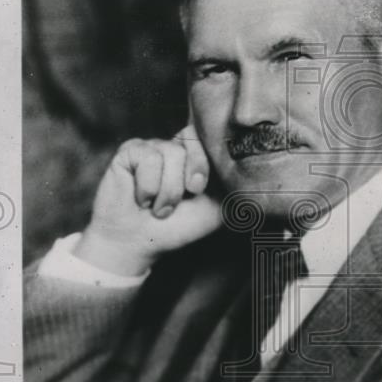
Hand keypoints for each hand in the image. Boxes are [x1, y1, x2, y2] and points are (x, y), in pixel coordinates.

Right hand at [73, 124, 221, 276]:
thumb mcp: (217, 210)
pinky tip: (142, 199)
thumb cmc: (175, 228)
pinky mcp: (130, 151)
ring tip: (159, 207)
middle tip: (187, 196)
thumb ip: (234, 187)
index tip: (200, 189)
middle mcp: (174, 147)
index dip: (209, 161)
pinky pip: (148, 158)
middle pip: (193, 139)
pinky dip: (148, 187)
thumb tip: (252, 172)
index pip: (210, 136)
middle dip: (195, 173)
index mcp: (196, 157)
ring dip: (169, 190)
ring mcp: (152, 147)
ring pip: (173, 152)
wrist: (138, 245)